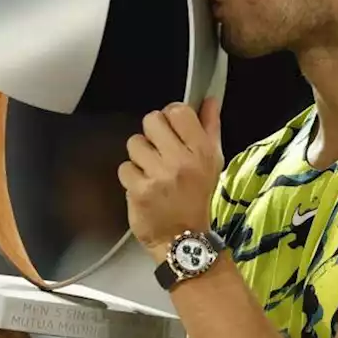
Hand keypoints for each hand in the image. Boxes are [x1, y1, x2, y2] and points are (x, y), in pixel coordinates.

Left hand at [118, 98, 223, 261]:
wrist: (183, 239)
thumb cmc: (198, 197)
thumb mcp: (212, 162)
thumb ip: (210, 127)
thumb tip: (210, 99)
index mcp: (201, 151)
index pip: (178, 111)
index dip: (170, 116)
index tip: (171, 129)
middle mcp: (180, 160)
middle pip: (152, 120)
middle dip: (152, 133)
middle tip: (159, 150)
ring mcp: (158, 176)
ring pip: (134, 143)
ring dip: (140, 156)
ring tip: (151, 171)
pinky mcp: (138, 190)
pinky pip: (124, 167)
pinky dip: (131, 177)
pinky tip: (143, 186)